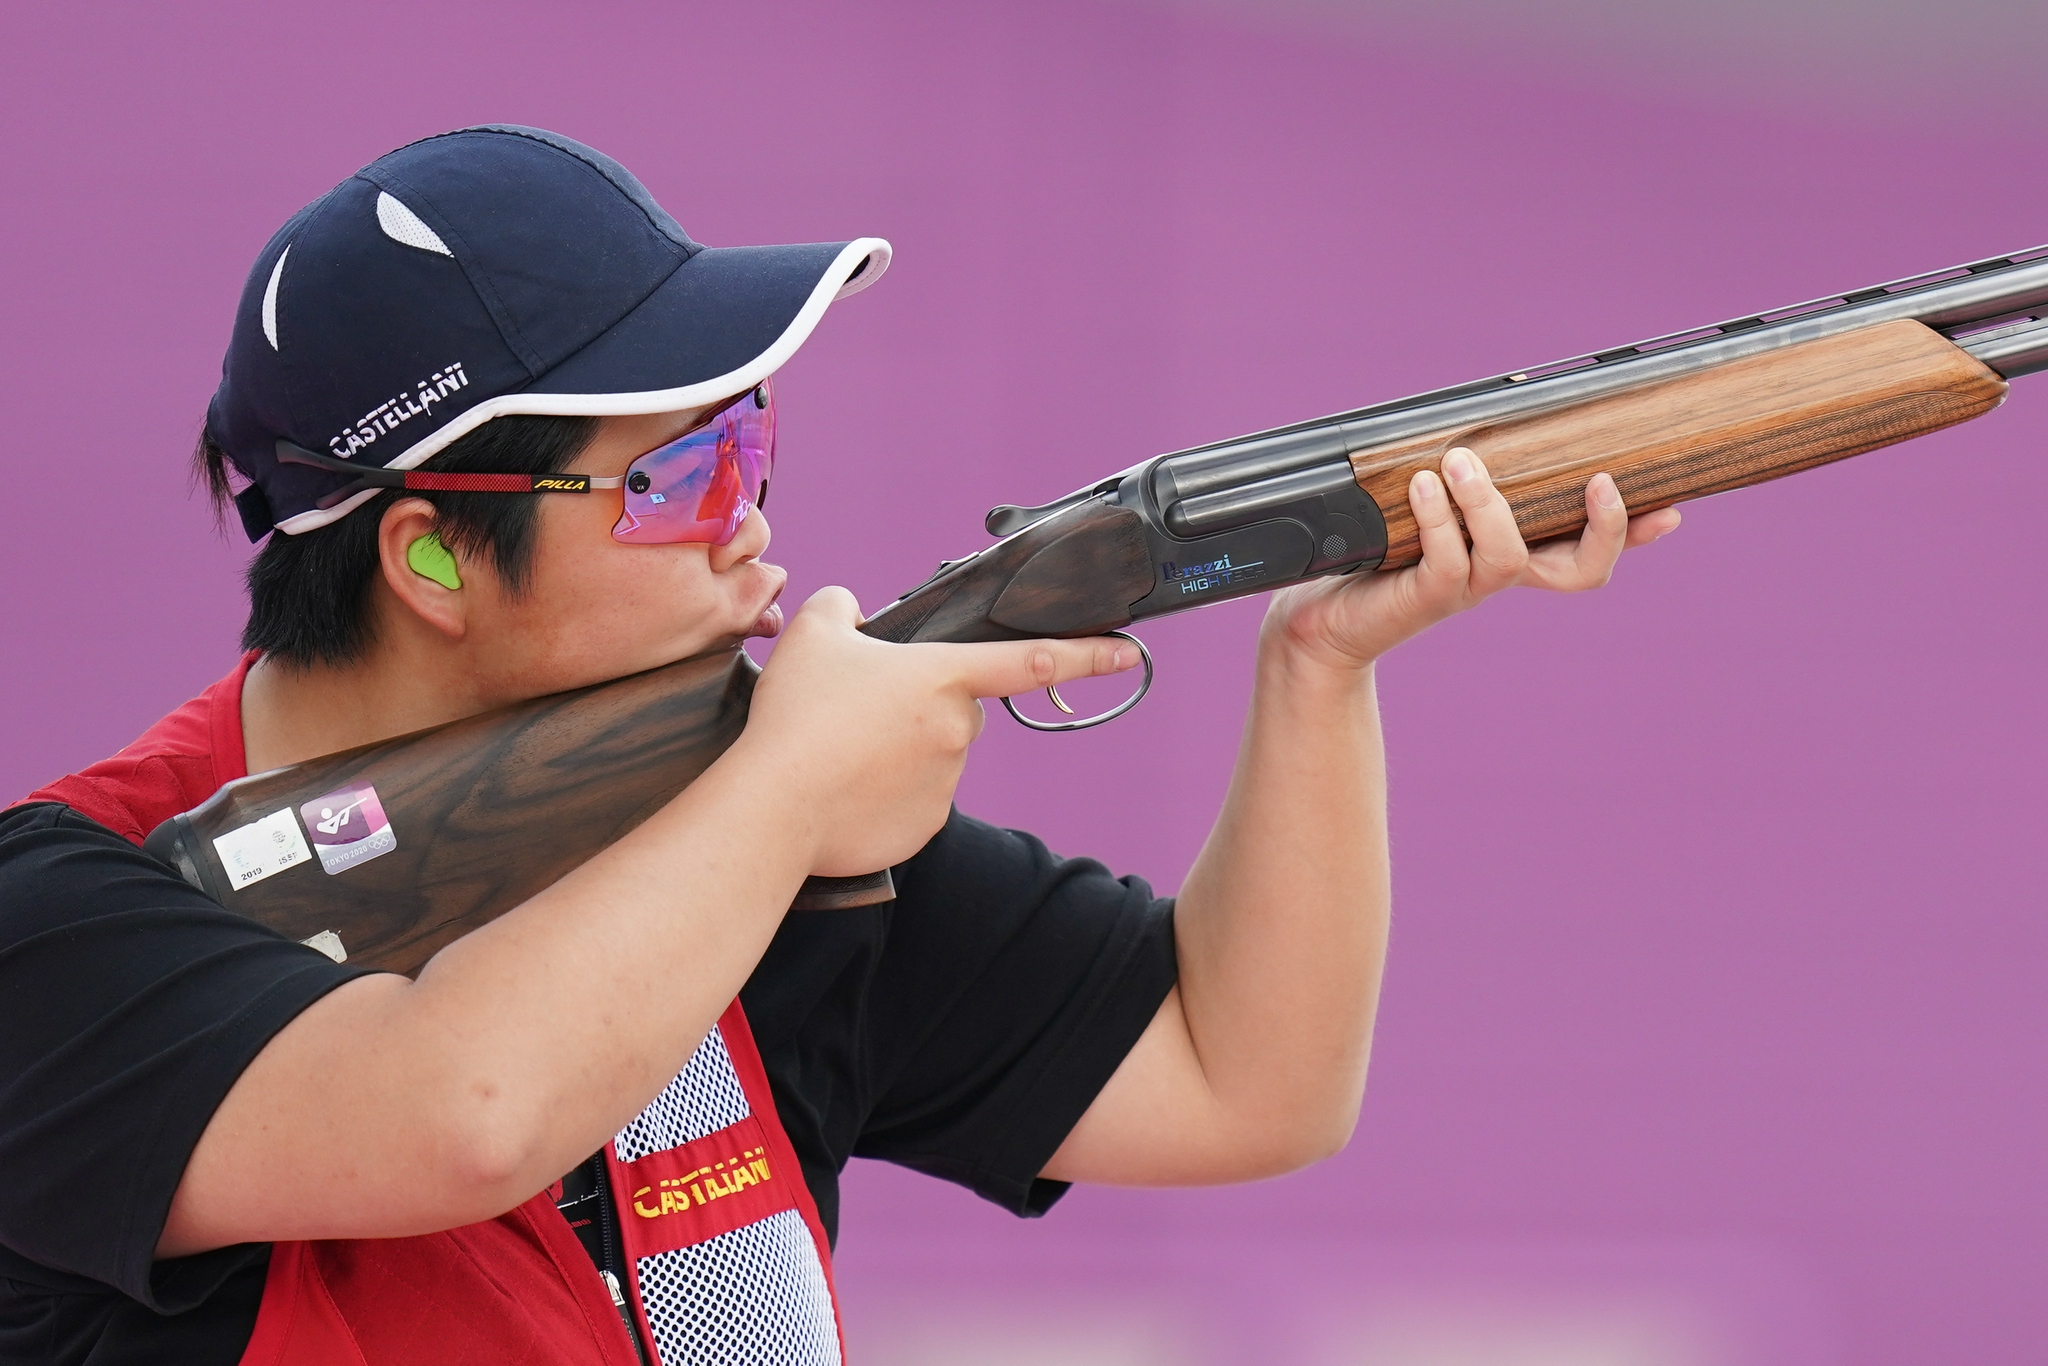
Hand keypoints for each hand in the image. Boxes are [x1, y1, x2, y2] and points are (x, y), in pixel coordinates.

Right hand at [738, 587, 1138, 875]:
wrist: (775, 806)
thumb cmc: (799, 717)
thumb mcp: (814, 635)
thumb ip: (842, 607)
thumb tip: (853, 610)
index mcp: (945, 677)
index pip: (1033, 660)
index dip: (1088, 654)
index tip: (1129, 653)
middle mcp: (959, 731)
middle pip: (958, 709)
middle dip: (924, 708)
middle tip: (863, 714)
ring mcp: (947, 784)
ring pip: (936, 756)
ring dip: (901, 752)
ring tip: (844, 754)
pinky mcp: (926, 827)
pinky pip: (915, 799)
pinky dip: (887, 793)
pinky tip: (847, 790)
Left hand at [1267, 447, 1680, 669]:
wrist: (1317, 619)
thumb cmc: (1368, 556)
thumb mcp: (1420, 508)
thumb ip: (1454, 476)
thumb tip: (1471, 422)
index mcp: (1506, 554)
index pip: (1586, 553)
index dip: (1631, 537)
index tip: (1669, 509)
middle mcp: (1494, 576)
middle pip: (1580, 573)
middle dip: (1606, 532)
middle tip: (1602, 484)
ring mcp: (1463, 591)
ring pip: (1510, 556)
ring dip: (1490, 503)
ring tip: (1461, 462)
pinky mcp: (1423, 599)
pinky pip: (1449, 562)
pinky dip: (1440, 517)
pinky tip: (1424, 485)